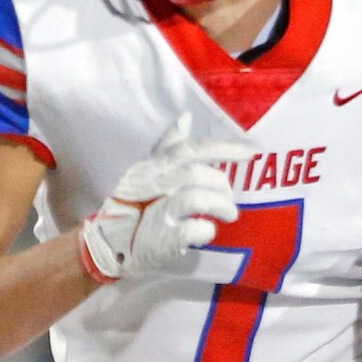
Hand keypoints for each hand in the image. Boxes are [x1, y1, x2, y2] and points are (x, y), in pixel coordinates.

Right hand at [80, 111, 245, 281]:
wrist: (107, 245)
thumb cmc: (134, 206)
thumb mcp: (148, 171)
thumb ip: (169, 145)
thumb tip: (186, 116)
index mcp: (154, 166)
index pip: (190, 149)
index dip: (224, 148)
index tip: (253, 151)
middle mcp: (152, 184)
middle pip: (196, 174)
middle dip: (222, 186)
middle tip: (230, 201)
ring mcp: (156, 211)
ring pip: (196, 198)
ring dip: (221, 206)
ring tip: (228, 215)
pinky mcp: (160, 239)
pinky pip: (193, 229)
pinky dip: (206, 230)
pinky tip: (205, 232)